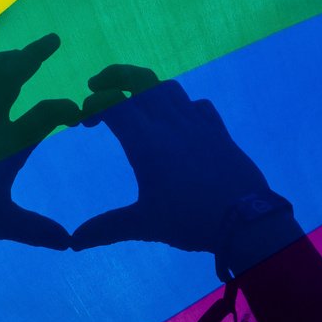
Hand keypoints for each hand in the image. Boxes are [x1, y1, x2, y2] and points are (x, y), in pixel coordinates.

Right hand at [71, 64, 279, 254]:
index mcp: (146, 142)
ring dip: (146, 88)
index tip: (83, 122)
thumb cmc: (190, 220)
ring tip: (136, 102)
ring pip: (168, 88)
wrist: (246, 219)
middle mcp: (170, 123)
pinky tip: (179, 121)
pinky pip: (198, 104)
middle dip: (113, 79)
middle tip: (98, 90)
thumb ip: (106, 229)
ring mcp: (198, 123)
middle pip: (138, 81)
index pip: (112, 105)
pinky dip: (182, 105)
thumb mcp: (144, 225)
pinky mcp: (219, 131)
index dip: (92, 106)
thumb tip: (74, 242)